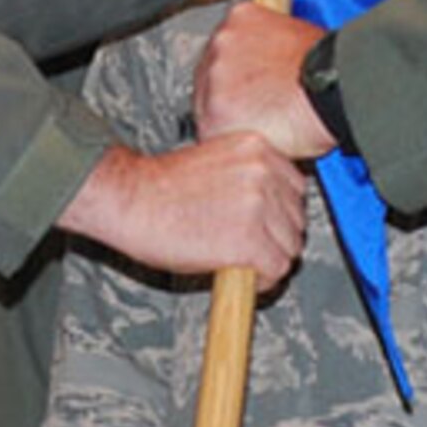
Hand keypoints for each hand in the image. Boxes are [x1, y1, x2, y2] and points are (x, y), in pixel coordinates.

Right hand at [57, 135, 306, 289]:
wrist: (130, 199)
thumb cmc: (161, 185)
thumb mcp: (216, 159)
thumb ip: (248, 174)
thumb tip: (272, 205)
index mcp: (257, 146)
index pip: (295, 187)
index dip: (278, 213)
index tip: (262, 225)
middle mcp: (264, 171)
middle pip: (296, 218)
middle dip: (276, 237)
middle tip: (248, 246)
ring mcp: (259, 205)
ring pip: (290, 247)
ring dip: (269, 259)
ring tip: (238, 259)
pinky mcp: (249, 240)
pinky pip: (276, 270)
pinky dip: (261, 280)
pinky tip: (237, 272)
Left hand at [195, 1, 334, 159]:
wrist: (339, 90)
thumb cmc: (330, 68)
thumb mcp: (299, 35)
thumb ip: (270, 46)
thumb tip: (269, 62)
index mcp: (241, 18)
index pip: (224, 49)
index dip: (237, 74)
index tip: (249, 88)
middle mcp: (220, 42)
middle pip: (210, 77)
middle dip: (229, 97)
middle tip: (256, 111)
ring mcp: (214, 77)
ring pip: (208, 107)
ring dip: (227, 120)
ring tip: (262, 127)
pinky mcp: (216, 113)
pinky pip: (213, 134)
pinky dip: (230, 142)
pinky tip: (256, 139)